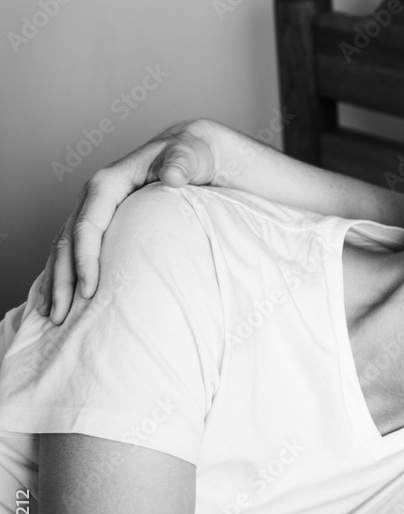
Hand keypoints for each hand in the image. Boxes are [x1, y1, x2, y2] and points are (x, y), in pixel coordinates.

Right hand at [40, 120, 217, 323]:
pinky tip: (63, 299)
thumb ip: (182, 163)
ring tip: (55, 316)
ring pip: (65, 248)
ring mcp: (95, 210)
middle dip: (63, 279)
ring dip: (57, 282)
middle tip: (63, 316)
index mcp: (109, 182)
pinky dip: (66, 274)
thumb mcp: (191, 155)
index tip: (89, 290)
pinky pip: (75, 250)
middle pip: (68, 241)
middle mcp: (95, 196)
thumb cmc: (192, 154)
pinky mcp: (102, 222)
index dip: (86, 258)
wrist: (190, 150)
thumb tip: (174, 176)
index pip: (89, 224)